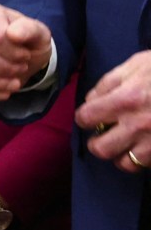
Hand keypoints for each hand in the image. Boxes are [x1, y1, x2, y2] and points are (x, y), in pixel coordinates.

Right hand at [0, 3, 52, 100]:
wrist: (19, 56)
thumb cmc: (27, 42)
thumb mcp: (39, 34)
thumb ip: (30, 30)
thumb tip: (13, 33)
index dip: (13, 53)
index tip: (25, 56)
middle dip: (5, 70)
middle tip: (21, 70)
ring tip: (14, 84)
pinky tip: (1, 93)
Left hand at [75, 50, 150, 172]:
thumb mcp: (137, 64)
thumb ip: (109, 82)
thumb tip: (92, 99)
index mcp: (125, 99)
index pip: (86, 118)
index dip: (84, 117)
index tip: (90, 117)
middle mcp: (138, 124)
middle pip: (101, 148)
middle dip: (97, 142)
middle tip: (104, 134)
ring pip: (124, 163)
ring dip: (120, 154)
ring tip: (124, 143)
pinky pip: (147, 165)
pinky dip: (142, 159)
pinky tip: (144, 146)